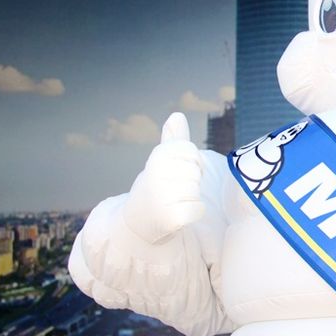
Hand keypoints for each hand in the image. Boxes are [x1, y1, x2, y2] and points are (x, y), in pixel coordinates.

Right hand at [122, 112, 205, 243]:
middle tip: (171, 189)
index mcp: (157, 156)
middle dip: (189, 181)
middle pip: (196, 172)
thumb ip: (173, 139)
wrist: (137, 220)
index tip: (174, 172)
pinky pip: (198, 209)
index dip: (190, 163)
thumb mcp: (161, 160)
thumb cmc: (155, 185)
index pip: (192, 153)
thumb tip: (177, 115)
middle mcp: (157, 173)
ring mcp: (163, 196)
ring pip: (197, 191)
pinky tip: (176, 213)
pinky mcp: (172, 217)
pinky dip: (192, 212)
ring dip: (189, 197)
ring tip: (172, 200)